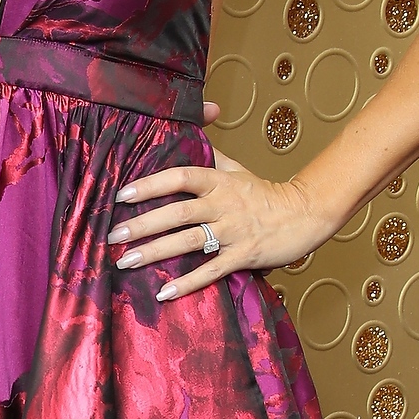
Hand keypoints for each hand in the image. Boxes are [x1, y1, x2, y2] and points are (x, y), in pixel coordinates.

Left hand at [108, 149, 329, 301]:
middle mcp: (224, 204)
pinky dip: (189, 282)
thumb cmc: (265, 193)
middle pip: (178, 213)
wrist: (305, 214)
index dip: (150, 185)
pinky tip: (165, 292)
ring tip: (126, 262)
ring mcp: (234, 231)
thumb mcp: (237, 169)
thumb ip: (210, 153)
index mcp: (219, 181)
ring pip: (189, 241)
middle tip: (113, 236)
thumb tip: (190, 125)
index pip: (180, 176)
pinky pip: (212, 270)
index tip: (122, 195)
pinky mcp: (245, 255)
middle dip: (143, 225)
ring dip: (156, 253)